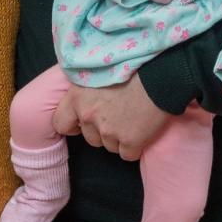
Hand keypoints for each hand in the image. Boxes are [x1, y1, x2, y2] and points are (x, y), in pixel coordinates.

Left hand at [53, 75, 170, 160]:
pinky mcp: (129, 141)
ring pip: (110, 147)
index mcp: (76, 96)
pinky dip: (136, 146)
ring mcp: (108, 130)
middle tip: (119, 116)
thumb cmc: (132, 67)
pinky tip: (143, 129)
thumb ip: (85, 90)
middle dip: (103, 132)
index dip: (74, 125)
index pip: (60, 123)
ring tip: (133, 118)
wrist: (161, 73)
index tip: (85, 122)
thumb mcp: (98, 72)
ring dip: (120, 139)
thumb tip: (83, 105)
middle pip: (90, 138)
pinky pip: (128, 154)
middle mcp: (88, 115)